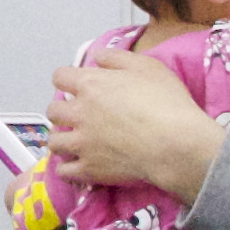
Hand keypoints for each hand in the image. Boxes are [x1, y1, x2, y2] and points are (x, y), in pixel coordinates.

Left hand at [44, 54, 227, 202]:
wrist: (176, 144)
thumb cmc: (166, 101)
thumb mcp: (146, 67)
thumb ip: (116, 58)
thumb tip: (96, 57)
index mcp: (90, 85)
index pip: (60, 77)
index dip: (67, 80)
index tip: (78, 86)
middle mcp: (79, 113)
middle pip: (53, 111)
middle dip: (63, 112)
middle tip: (79, 117)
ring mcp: (81, 144)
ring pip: (54, 142)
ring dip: (62, 140)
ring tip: (75, 142)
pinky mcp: (89, 169)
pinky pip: (64, 172)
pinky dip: (68, 169)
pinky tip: (77, 166)